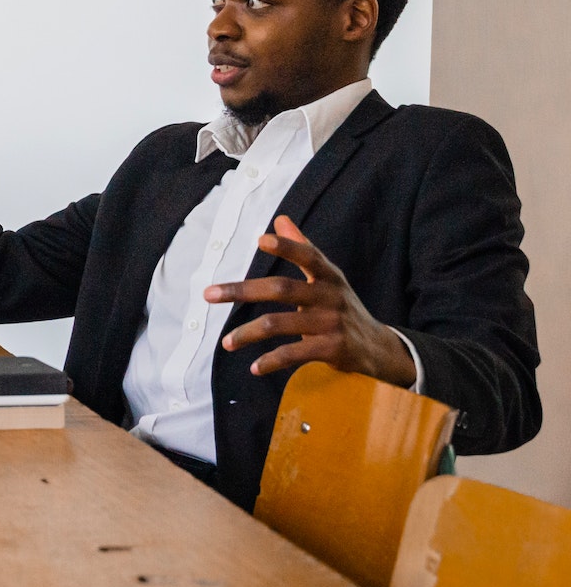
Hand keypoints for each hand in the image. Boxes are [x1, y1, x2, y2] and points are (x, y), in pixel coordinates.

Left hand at [204, 215, 417, 384]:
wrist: (379, 349)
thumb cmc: (342, 308)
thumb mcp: (328, 279)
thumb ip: (304, 249)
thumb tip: (280, 219)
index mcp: (329, 276)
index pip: (308, 255)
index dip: (287, 247)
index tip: (260, 240)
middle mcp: (331, 296)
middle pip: (281, 289)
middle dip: (242, 290)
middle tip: (208, 295)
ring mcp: (332, 323)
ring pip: (279, 324)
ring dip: (247, 333)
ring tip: (226, 343)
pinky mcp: (332, 349)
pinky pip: (294, 354)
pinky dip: (271, 361)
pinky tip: (254, 367)